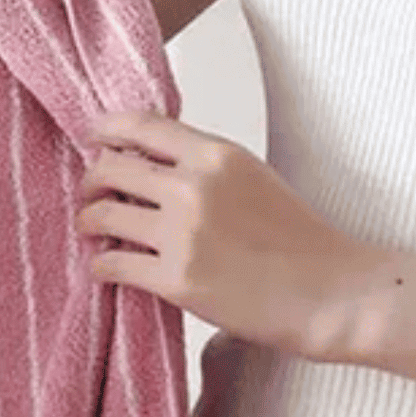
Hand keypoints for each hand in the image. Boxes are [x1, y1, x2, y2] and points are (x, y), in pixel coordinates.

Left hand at [75, 107, 367, 360]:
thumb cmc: (295, 239)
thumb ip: (206, 169)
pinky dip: (100, 266)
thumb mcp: (253, 178)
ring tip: (92, 232)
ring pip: (101, 216)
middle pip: (110, 169)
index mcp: (218, 154)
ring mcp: (182, 233)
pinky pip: (110, 265)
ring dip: (88, 223)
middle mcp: (195, 186)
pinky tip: (106, 269)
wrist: (327, 289)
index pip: (144, 126)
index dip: (107, 131)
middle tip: (89, 197)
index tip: (92, 138)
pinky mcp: (174, 279)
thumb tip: (154, 165)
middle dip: (90, 182)